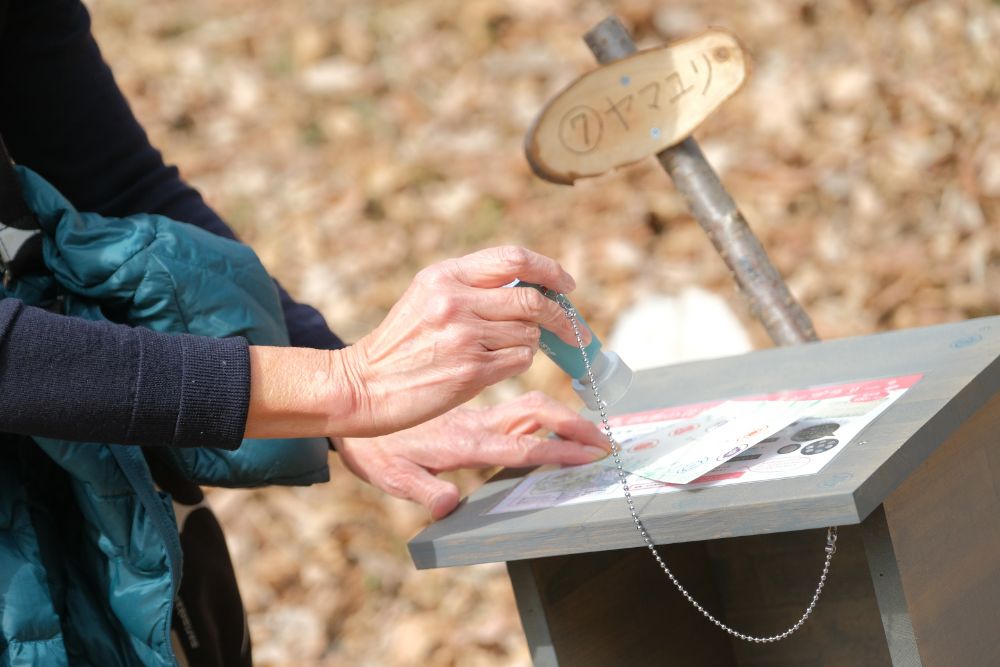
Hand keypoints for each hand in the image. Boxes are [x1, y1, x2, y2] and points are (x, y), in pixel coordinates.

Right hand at [336, 246, 587, 435]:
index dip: (549, 270)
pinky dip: (518, 363)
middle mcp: (455, 301)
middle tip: (573, 329)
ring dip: (530, 343)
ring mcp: (464, 337)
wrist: (365, 386)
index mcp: (445, 275)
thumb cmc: (401, 344)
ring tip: (505, 350)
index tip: (566, 284)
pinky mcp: (472, 372)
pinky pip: (520, 361)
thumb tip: (531, 286)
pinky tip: (495, 367)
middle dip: (561, 314)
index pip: (514, 259)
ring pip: (529, 333)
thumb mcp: (426, 296)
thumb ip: (472, 285)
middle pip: (532, 299)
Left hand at [337, 391, 608, 518]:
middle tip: (605, 440)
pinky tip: (555, 415)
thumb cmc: (371, 448)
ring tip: (591, 427)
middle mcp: (474, 424)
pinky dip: (542, 410)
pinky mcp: (470, 410)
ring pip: (527, 406)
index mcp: (462, 443)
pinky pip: (512, 405)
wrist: (353, 405)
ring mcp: (474, 415)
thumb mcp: (392, 477)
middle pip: (534, 416)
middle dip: (573, 427)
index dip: (560, 451)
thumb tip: (450, 504)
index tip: (592, 454)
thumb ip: (424, 490)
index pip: (521, 447)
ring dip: (562, 414)